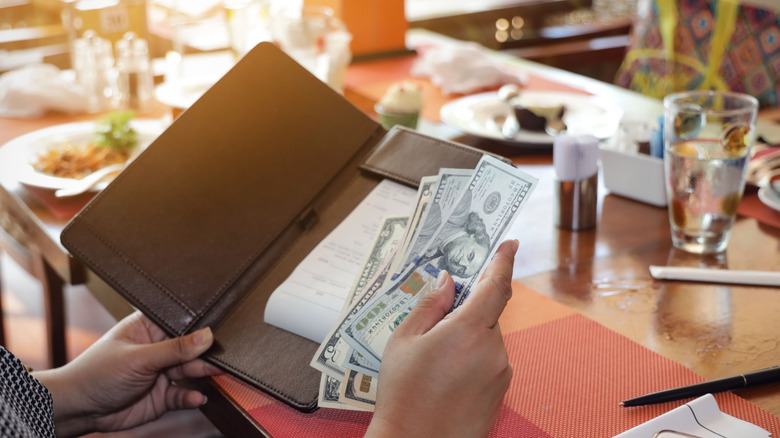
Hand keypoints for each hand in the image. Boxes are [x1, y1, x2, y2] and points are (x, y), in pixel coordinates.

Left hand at [34, 312, 223, 436]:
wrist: (79, 409)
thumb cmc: (97, 373)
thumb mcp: (139, 357)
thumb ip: (175, 348)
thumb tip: (207, 335)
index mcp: (149, 328)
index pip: (181, 322)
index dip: (199, 326)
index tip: (218, 330)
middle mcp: (158, 349)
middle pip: (191, 347)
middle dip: (205, 353)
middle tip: (221, 357)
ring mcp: (161, 373)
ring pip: (191, 370)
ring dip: (203, 373)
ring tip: (215, 375)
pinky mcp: (162, 396)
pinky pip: (183, 395)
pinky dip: (192, 397)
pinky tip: (196, 397)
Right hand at [366, 239, 516, 437]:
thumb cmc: (403, 394)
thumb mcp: (404, 340)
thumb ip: (430, 304)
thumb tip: (448, 281)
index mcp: (467, 331)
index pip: (494, 286)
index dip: (503, 262)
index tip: (510, 244)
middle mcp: (493, 351)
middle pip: (487, 316)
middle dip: (466, 314)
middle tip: (435, 330)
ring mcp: (501, 374)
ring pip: (488, 341)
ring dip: (468, 340)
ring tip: (435, 365)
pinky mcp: (502, 393)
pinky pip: (491, 363)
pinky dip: (473, 361)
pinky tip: (447, 380)